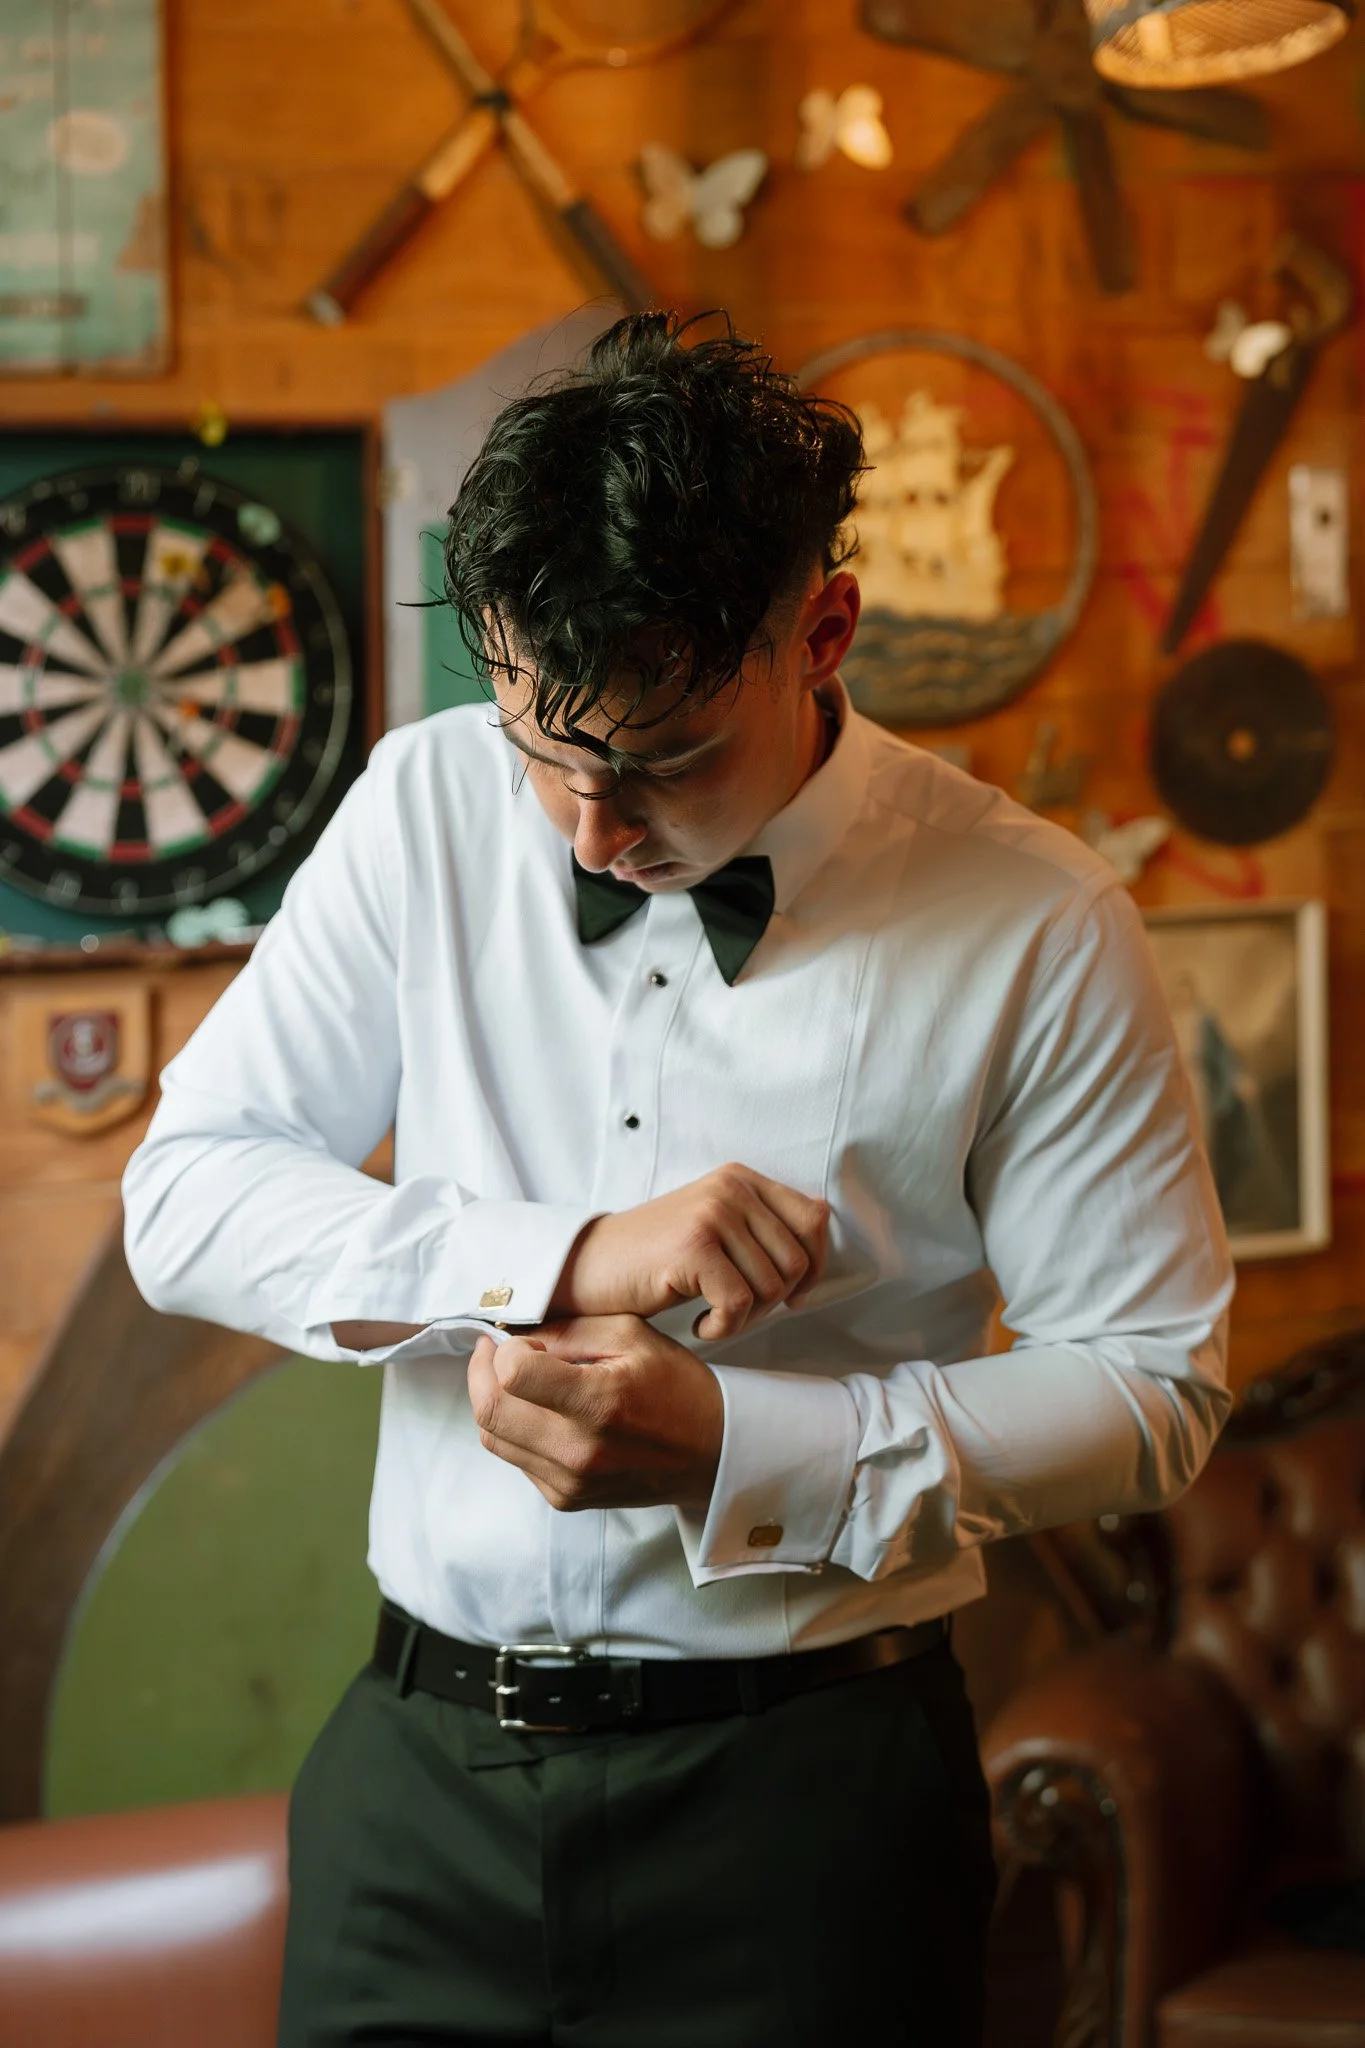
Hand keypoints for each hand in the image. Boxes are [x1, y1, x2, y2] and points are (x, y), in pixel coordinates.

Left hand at [467, 1316, 723, 1511]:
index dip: (504, 1350)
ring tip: (517, 1378)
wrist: (713, 1451)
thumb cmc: (677, 1386)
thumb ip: (569, 1330)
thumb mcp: (632, 1335)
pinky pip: (516, 1459)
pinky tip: (542, 1410)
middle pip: (489, 1411)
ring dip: (494, 1401)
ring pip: (493, 1437)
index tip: (517, 1339)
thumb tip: (514, 1337)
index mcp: (598, 1403)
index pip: (512, 1376)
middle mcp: (578, 1451)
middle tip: (493, 1351)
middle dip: (480, 1372)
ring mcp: (569, 1482)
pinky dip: (516, 1429)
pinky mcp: (566, 1499)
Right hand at [551, 1164, 828, 1341]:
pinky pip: (739, 1305)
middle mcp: (731, 1188)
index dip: (813, 1266)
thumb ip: (763, 1225)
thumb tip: (822, 1232)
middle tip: (736, 1310)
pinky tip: (699, 1325)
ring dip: (746, 1317)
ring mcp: (712, 1215)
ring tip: (713, 1315)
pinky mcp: (694, 1248)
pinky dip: (723, 1329)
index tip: (792, 1295)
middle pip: (796, 1260)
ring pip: (771, 1286)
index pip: (813, 1219)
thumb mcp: (716, 1227)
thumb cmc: (656, 1258)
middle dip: (774, 1300)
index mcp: (741, 1178)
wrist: (590, 1268)